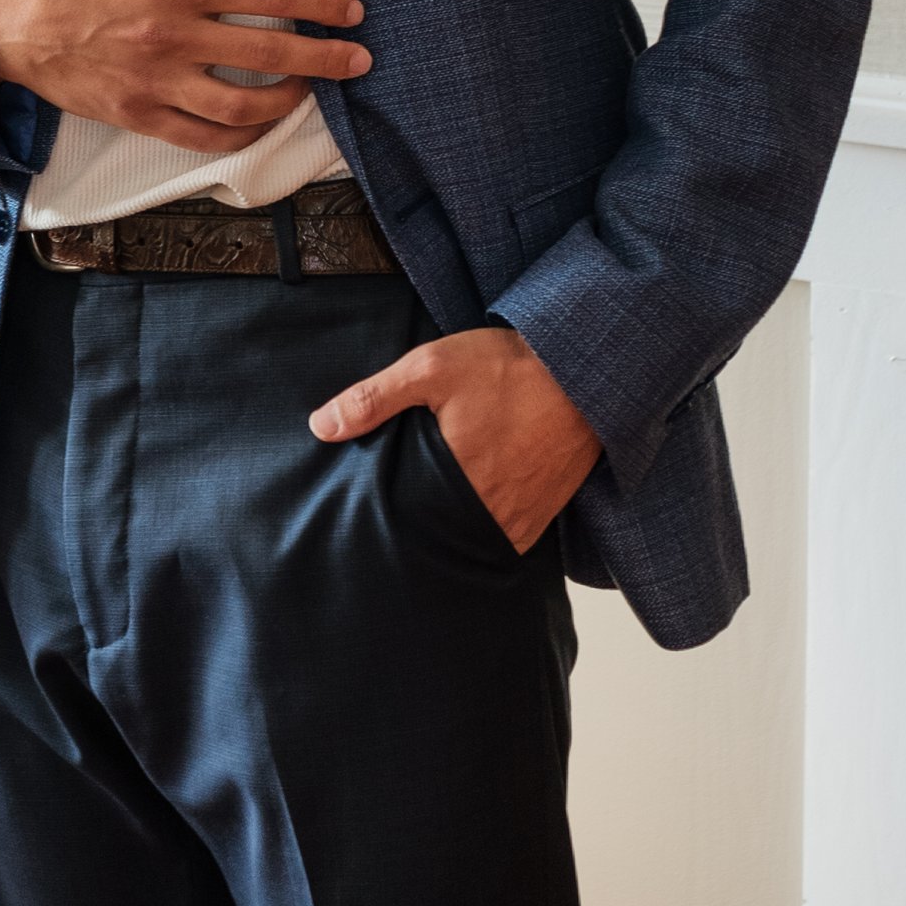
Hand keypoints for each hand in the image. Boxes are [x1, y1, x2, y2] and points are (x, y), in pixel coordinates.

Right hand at [0, 0, 368, 147]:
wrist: (11, 19)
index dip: (318, 3)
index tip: (350, 11)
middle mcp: (171, 37)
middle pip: (268, 54)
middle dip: (324, 58)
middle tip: (357, 60)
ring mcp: (155, 82)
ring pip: (242, 107)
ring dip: (287, 102)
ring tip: (307, 91)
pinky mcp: (138, 116)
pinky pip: (202, 138)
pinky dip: (239, 135)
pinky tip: (258, 123)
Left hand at [308, 326, 600, 552]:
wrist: (585, 370)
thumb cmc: (509, 367)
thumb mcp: (432, 368)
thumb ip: (374, 399)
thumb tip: (320, 426)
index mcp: (455, 481)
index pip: (407, 522)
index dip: (387, 520)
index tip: (368, 516)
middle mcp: (491, 511)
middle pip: (441, 536)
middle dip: (420, 529)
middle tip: (402, 514)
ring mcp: (523, 517)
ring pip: (475, 538)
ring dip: (455, 529)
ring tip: (434, 511)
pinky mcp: (546, 512)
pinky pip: (508, 535)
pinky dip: (489, 526)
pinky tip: (474, 505)